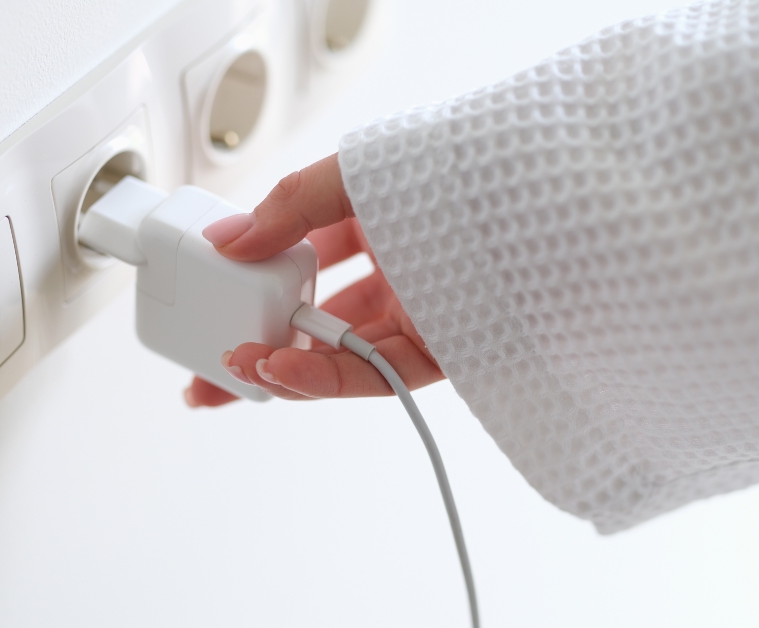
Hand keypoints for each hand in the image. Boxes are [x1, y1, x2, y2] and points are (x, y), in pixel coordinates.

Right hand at [183, 153, 443, 406]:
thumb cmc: (467, 173)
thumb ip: (290, 206)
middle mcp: (397, 272)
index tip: (215, 295)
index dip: (257, 281)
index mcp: (379, 222)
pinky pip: (373, 374)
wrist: (547, 202)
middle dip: (257, 346)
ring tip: (235, 370)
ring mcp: (417, 315)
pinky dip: (322, 378)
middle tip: (210, 365)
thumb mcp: (358, 175)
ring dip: (280, 369)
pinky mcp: (439, 354)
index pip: (302, 259)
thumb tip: (227, 241)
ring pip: (335, 357)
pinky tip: (280, 371)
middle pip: (312, 320)